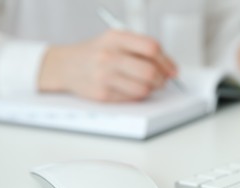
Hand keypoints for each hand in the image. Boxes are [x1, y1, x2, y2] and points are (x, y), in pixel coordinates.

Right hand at [38, 30, 176, 101]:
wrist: (66, 66)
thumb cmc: (97, 52)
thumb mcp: (117, 40)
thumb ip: (142, 49)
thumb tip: (170, 69)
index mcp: (116, 38)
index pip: (151, 48)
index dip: (167, 61)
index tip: (173, 70)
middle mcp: (109, 56)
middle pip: (149, 71)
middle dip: (162, 79)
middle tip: (162, 80)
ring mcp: (104, 76)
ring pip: (143, 88)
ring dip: (152, 89)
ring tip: (148, 85)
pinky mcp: (103, 94)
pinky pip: (132, 98)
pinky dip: (138, 95)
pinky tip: (132, 88)